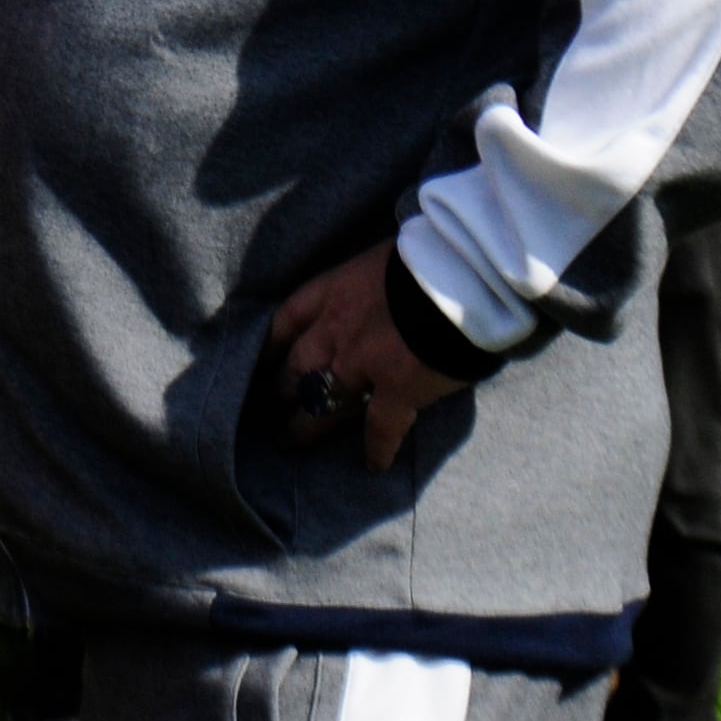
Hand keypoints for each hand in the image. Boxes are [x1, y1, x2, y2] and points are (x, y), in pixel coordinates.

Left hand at [267, 241, 471, 470]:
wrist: (460, 273)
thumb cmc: (428, 256)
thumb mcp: (382, 260)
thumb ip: (368, 284)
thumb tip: (377, 294)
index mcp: (332, 293)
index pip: (285, 322)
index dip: (270, 346)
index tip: (260, 362)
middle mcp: (336, 332)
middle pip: (295, 369)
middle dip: (281, 390)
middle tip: (272, 407)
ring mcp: (362, 365)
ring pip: (320, 404)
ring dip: (304, 426)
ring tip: (292, 441)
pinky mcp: (396, 392)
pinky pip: (379, 429)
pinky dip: (377, 449)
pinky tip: (375, 464)